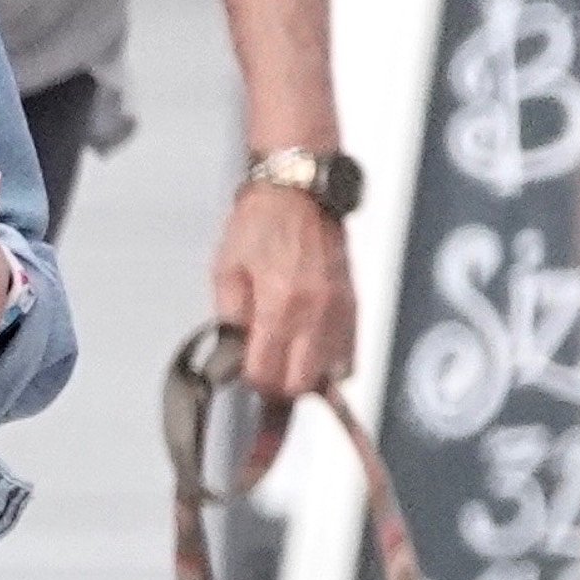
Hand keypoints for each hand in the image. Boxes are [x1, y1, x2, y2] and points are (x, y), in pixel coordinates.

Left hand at [214, 176, 355, 399]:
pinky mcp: (353, 305)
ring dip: (308, 375)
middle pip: (303, 384)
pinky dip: (332, 360)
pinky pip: (350, 352)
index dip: (252, 381)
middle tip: (265, 370)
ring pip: (333, 374)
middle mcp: (315, 314)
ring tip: (289, 359)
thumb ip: (229, 317)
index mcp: (279, 305)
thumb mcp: (226, 269)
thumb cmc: (260, 225)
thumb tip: (233, 352)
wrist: (299, 192)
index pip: (268, 374)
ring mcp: (339, 311)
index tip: (244, 372)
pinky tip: (312, 350)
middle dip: (280, 386)